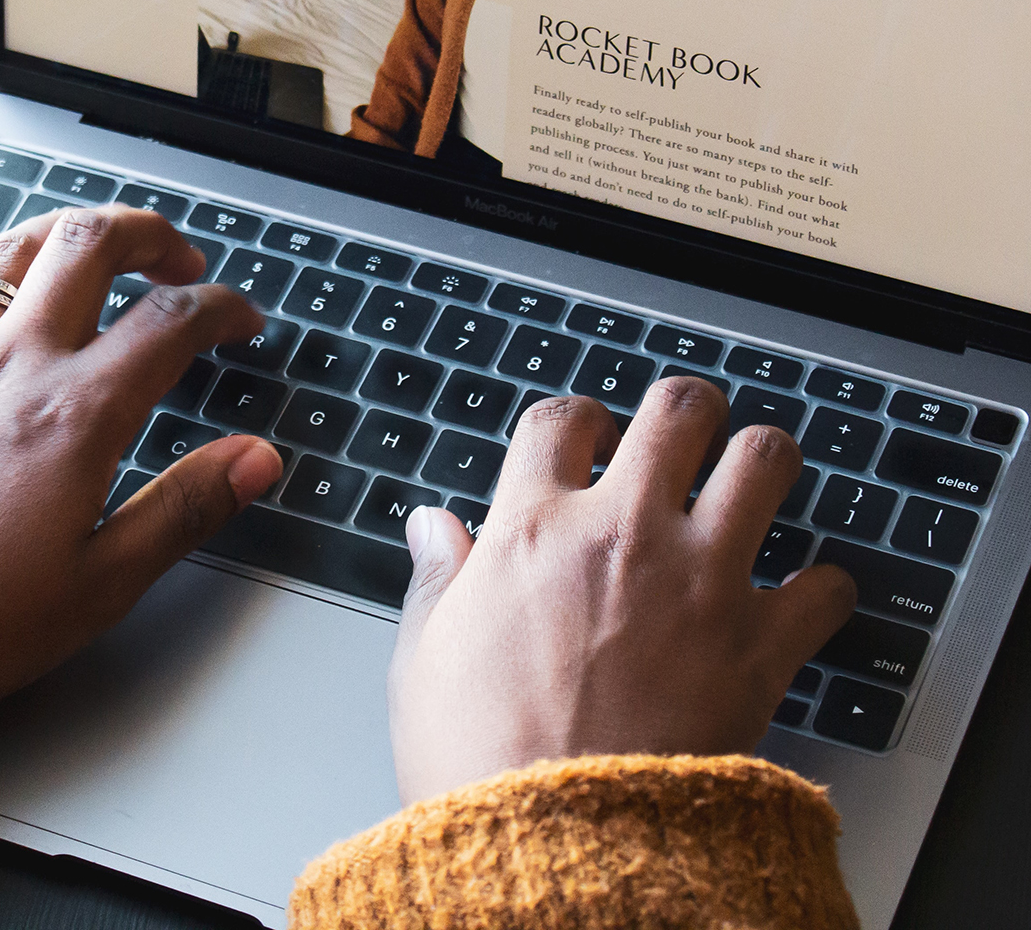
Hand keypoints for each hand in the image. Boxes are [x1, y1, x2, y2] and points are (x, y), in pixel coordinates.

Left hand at [0, 206, 282, 749]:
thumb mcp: (96, 586)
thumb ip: (182, 510)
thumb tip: (254, 462)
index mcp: (74, 413)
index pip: (170, 320)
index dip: (221, 307)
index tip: (241, 321)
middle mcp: (12, 364)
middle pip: (89, 244)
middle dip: (149, 232)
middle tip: (180, 257)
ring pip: (14, 252)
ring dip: (69, 236)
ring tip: (100, 255)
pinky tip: (3, 311)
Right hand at [387, 378, 857, 804]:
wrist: (558, 838)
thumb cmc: (480, 760)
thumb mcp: (423, 662)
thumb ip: (436, 581)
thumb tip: (431, 526)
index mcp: (531, 533)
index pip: (559, 421)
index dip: (574, 420)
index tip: (583, 441)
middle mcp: (622, 535)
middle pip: (677, 411)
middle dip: (683, 412)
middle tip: (682, 434)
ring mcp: (700, 580)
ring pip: (765, 461)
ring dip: (761, 463)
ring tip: (751, 480)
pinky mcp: (762, 641)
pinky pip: (826, 583)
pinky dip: (821, 588)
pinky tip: (800, 598)